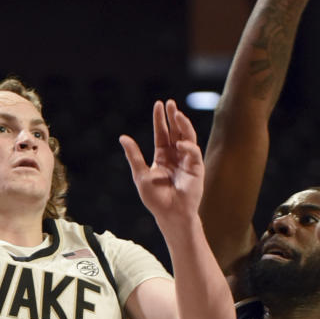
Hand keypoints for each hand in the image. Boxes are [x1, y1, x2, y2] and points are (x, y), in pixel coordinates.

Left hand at [120, 101, 203, 227]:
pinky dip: (188, 146)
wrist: (170, 214)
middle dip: (173, 117)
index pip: (162, 133)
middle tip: (170, 104)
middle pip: (176, 131)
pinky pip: (194, 152)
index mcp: (163, 156)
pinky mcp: (197, 168)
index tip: (159, 105)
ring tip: (178, 114)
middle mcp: (176, 156)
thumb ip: (134, 156)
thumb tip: (122, 137)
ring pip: (188, 137)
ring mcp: (187, 161)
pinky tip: (180, 144)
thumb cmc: (156, 199)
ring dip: (183, 125)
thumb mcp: (141, 175)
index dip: (160, 119)